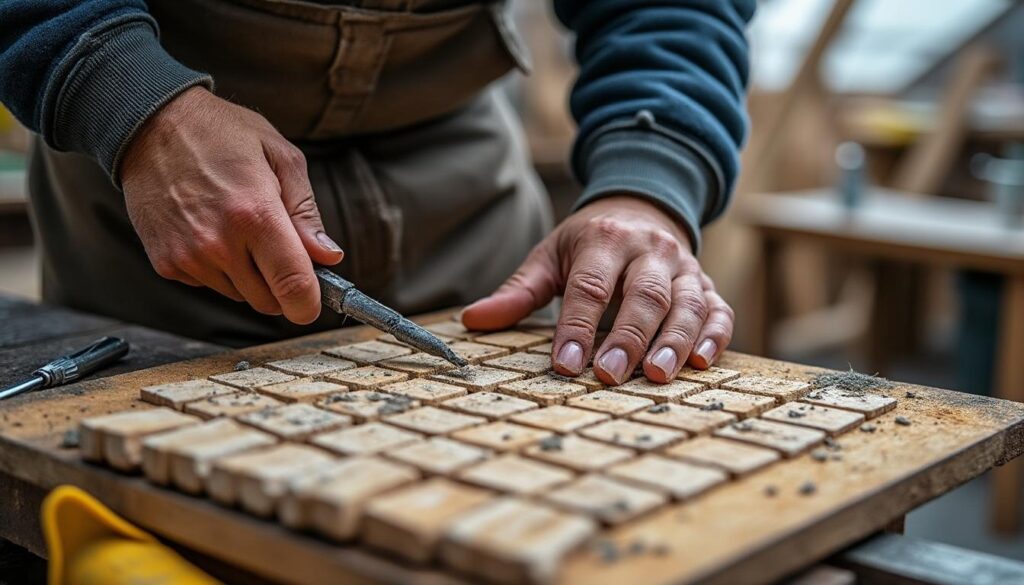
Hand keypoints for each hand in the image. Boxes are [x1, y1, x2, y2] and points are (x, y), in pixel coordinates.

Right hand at [120, 87, 342, 323]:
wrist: (151, 124)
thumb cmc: (222, 134)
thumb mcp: (281, 157)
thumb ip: (307, 213)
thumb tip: (328, 257)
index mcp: (256, 215)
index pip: (293, 286)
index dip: (310, 304)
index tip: (313, 302)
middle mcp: (220, 243)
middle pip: (267, 302)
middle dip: (280, 285)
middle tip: (276, 248)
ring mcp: (189, 256)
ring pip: (238, 295)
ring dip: (247, 275)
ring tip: (238, 228)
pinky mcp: (166, 263)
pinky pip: (208, 284)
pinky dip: (217, 268)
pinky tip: (210, 230)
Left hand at [462, 196, 733, 384]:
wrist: (643, 208)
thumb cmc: (589, 243)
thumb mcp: (550, 256)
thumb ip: (517, 292)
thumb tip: (471, 320)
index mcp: (605, 240)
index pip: (590, 286)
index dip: (577, 326)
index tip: (564, 364)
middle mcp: (650, 251)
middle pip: (644, 294)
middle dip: (628, 337)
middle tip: (609, 375)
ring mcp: (684, 268)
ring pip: (687, 303)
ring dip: (674, 340)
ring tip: (657, 375)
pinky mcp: (708, 284)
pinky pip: (719, 309)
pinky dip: (714, 336)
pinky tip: (700, 362)